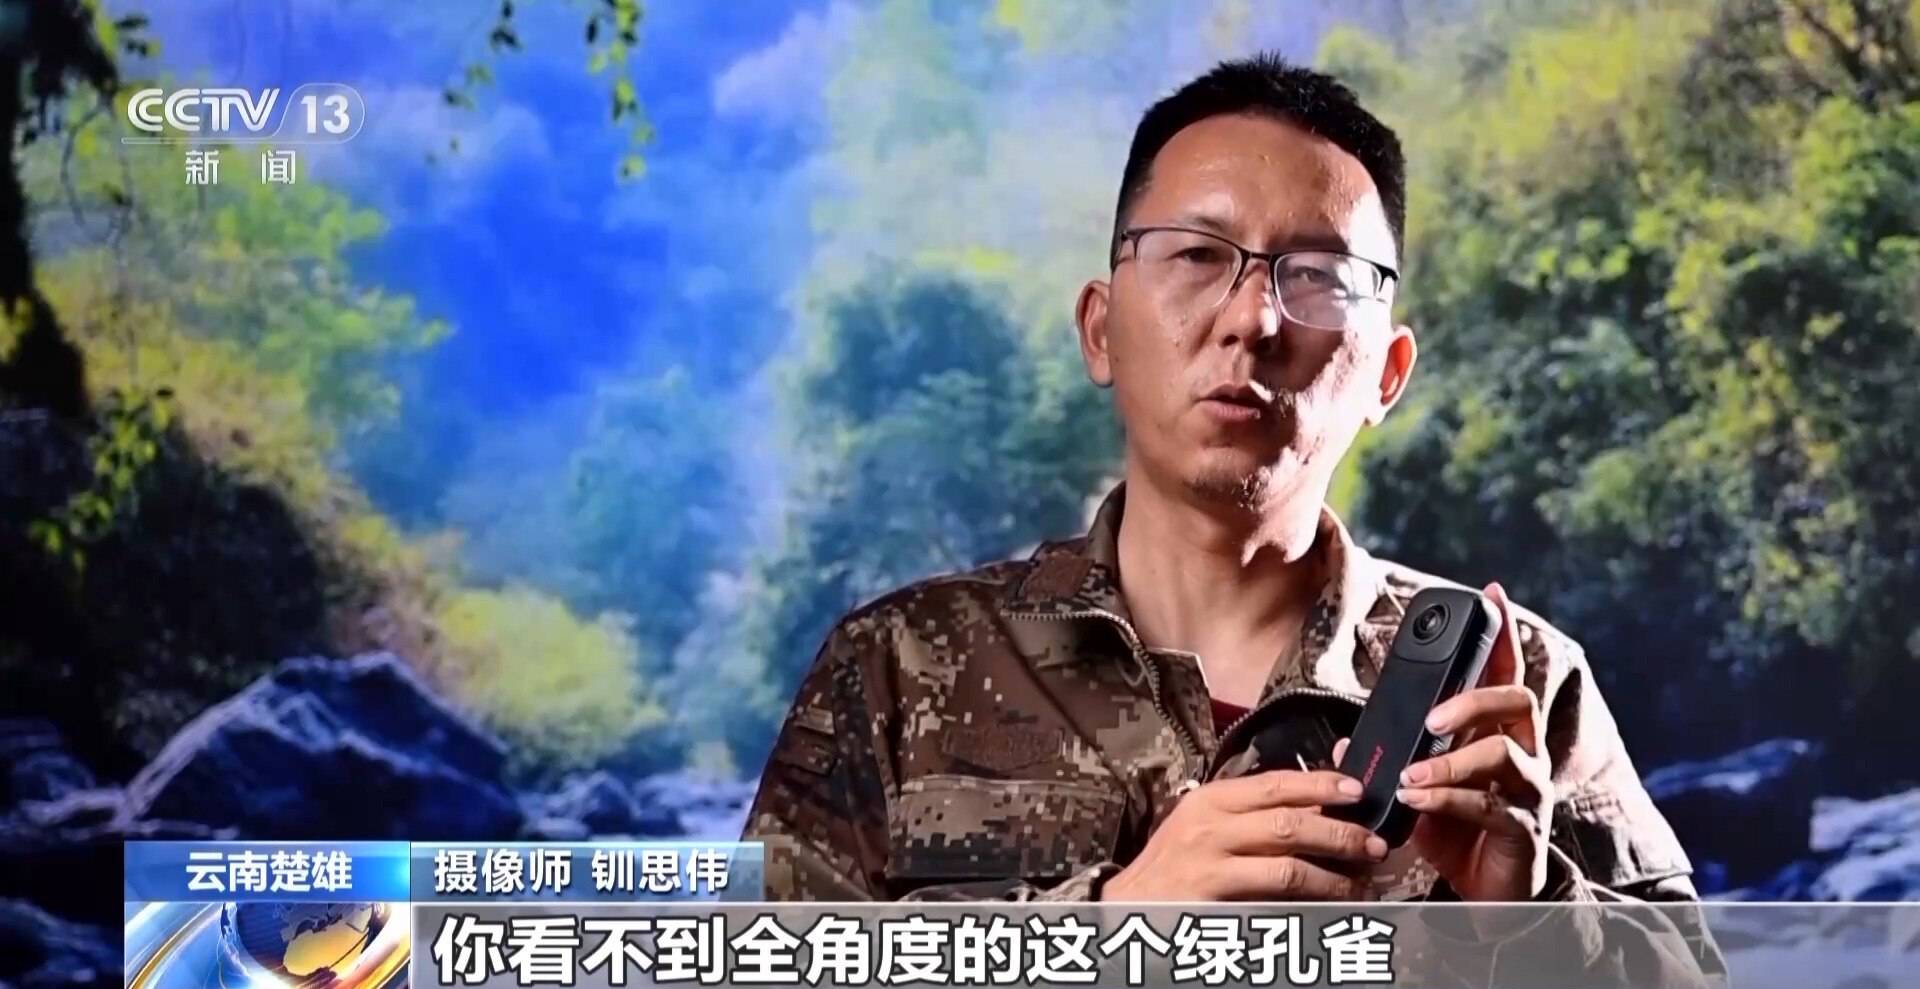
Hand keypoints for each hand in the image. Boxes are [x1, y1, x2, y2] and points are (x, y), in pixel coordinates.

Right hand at [1101, 770, 1390, 901]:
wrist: (1126, 907)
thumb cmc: (1172, 865)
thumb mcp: (1204, 827)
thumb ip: (1251, 816)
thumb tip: (1317, 809)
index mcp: (1210, 800)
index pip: (1275, 784)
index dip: (1320, 785)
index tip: (1356, 791)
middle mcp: (1209, 827)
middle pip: (1289, 824)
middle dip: (1339, 834)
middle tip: (1374, 845)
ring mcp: (1210, 867)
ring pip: (1288, 868)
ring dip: (1333, 877)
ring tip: (1361, 883)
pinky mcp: (1213, 904)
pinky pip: (1271, 905)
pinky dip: (1308, 906)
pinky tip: (1329, 908)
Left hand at [1333, 582, 1554, 901]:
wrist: (1488, 899)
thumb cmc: (1457, 832)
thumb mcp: (1420, 787)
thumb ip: (1391, 759)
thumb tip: (1343, 742)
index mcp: (1497, 732)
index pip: (1502, 674)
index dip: (1500, 635)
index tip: (1491, 593)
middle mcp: (1521, 752)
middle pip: (1515, 700)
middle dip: (1473, 698)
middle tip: (1433, 714)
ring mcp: (1527, 790)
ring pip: (1503, 753)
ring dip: (1451, 760)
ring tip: (1410, 773)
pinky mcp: (1522, 829)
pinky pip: (1489, 804)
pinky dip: (1448, 798)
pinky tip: (1416, 798)